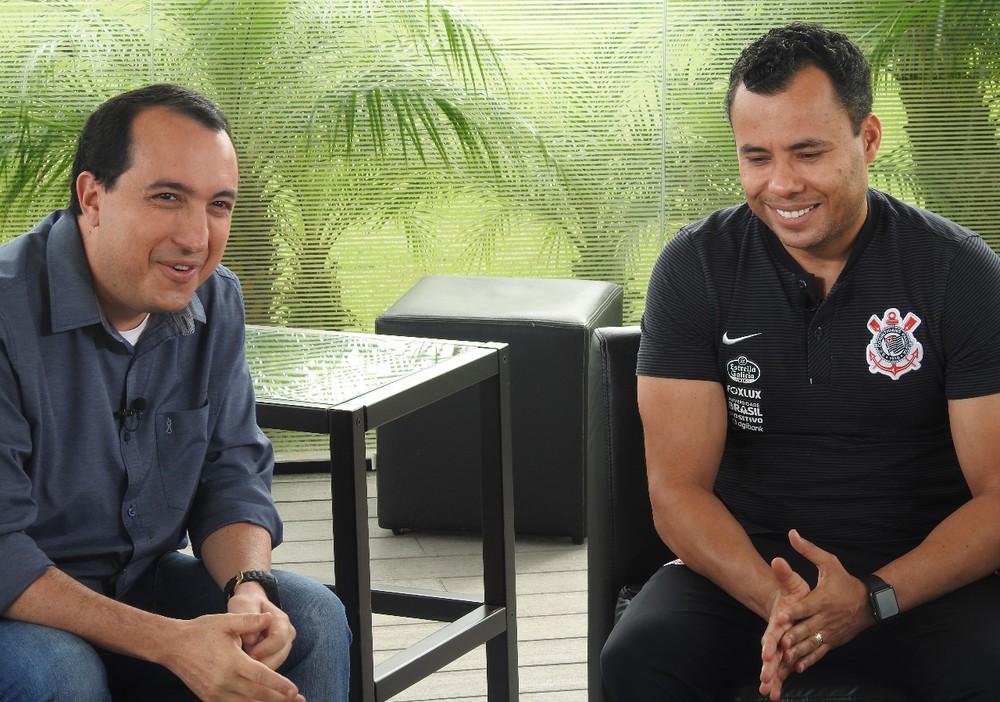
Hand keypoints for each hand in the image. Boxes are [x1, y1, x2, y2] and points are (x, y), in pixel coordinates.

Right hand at [163, 612, 304, 701]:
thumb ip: (249, 621)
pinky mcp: (209, 698)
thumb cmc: (201, 631)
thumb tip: (269, 618)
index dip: (279, 685)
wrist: (173, 646)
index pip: (261, 677)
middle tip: (299, 700)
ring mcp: (216, 693)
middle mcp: (224, 682)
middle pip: (257, 695)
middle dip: (279, 699)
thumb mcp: (226, 622)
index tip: (295, 691)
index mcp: (232, 663)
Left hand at [227, 581, 297, 670]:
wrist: (249, 605)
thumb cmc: (245, 604)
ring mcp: (284, 644)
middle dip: (264, 663)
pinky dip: (261, 670)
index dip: (266, 648)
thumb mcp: (243, 605)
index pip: (279, 638)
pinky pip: (272, 665)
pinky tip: (248, 674)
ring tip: (246, 673)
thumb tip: (251, 640)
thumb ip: (247, 619)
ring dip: (263, 669)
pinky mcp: (277, 653)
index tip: (249, 655)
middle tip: (246, 671)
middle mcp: (287, 633)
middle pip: (281, 654)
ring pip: (278, 662)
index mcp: (281, 620)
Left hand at [759, 530, 870, 699]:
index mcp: (823, 599)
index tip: (781, 617)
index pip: (806, 607)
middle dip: (793, 636)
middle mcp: (826, 618)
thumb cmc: (845, 581)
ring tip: (785, 657)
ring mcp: (830, 631)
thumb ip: (808, 550)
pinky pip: (820, 652)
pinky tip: (798, 666)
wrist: (868, 602)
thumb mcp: (829, 563)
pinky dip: (809, 659)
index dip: (794, 613)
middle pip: (807, 628)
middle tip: (780, 642)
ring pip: (812, 643)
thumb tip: (792, 533)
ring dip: (799, 650)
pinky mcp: (833, 641)